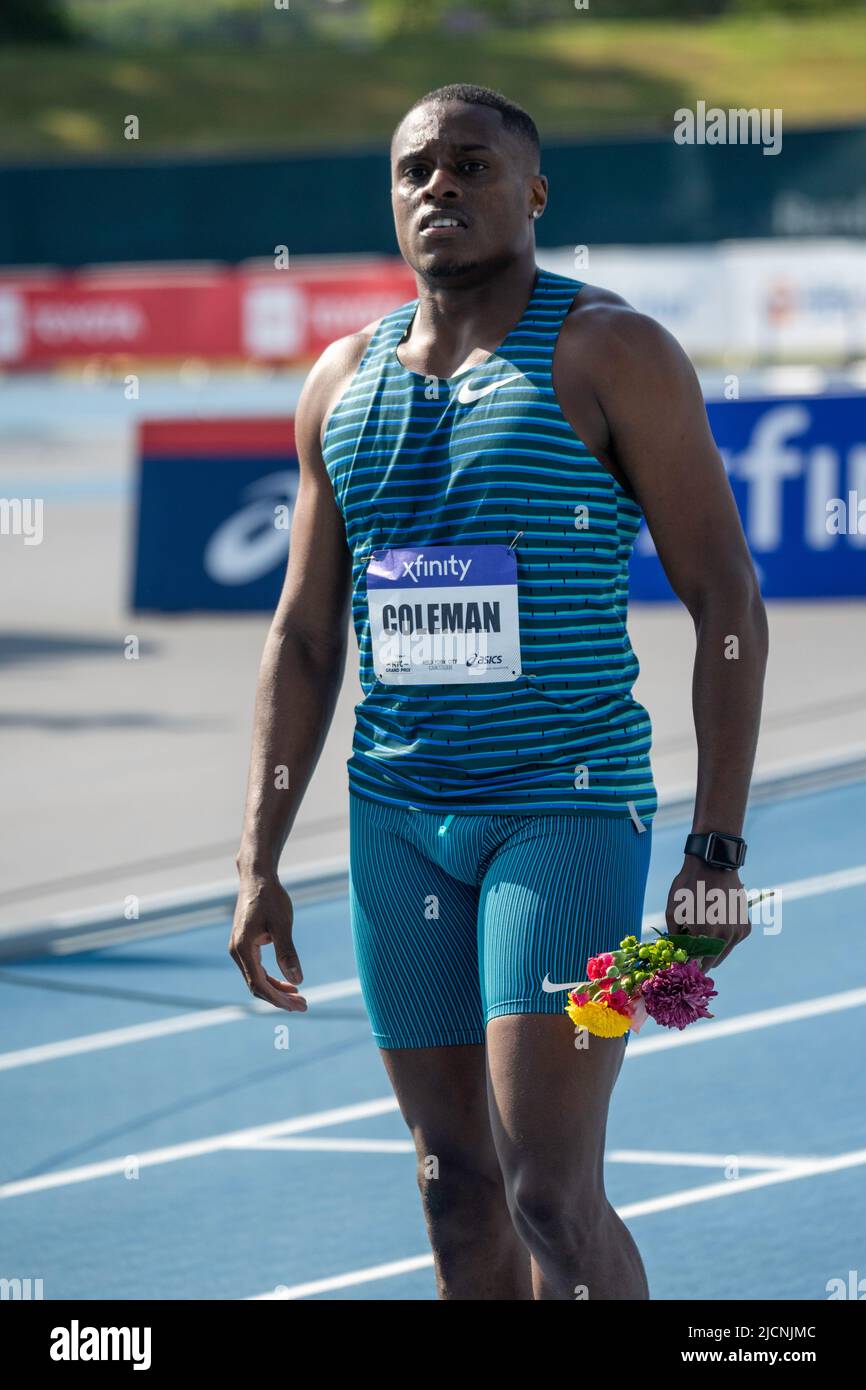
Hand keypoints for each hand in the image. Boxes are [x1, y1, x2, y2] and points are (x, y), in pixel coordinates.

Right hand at [229, 872, 306, 1011]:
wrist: (257, 877)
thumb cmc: (270, 898)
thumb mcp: (282, 925)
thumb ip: (287, 954)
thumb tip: (298, 980)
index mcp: (242, 949)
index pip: (259, 984)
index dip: (278, 999)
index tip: (298, 1006)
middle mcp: (236, 952)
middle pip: (257, 985)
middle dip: (279, 998)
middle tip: (303, 1006)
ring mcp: (238, 948)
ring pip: (256, 978)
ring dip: (276, 990)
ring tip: (298, 996)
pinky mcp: (244, 944)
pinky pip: (256, 969)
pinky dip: (271, 978)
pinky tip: (287, 981)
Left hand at [664, 858, 750, 971]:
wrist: (713, 865)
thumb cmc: (688, 886)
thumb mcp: (672, 911)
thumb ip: (674, 937)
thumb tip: (675, 954)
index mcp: (706, 933)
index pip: (696, 963)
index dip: (687, 966)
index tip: (680, 965)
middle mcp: (726, 936)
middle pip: (711, 963)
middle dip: (699, 961)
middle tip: (689, 956)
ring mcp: (738, 932)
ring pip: (723, 953)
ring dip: (712, 951)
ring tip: (701, 938)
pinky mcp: (746, 927)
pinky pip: (733, 942)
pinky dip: (724, 940)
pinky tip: (715, 926)